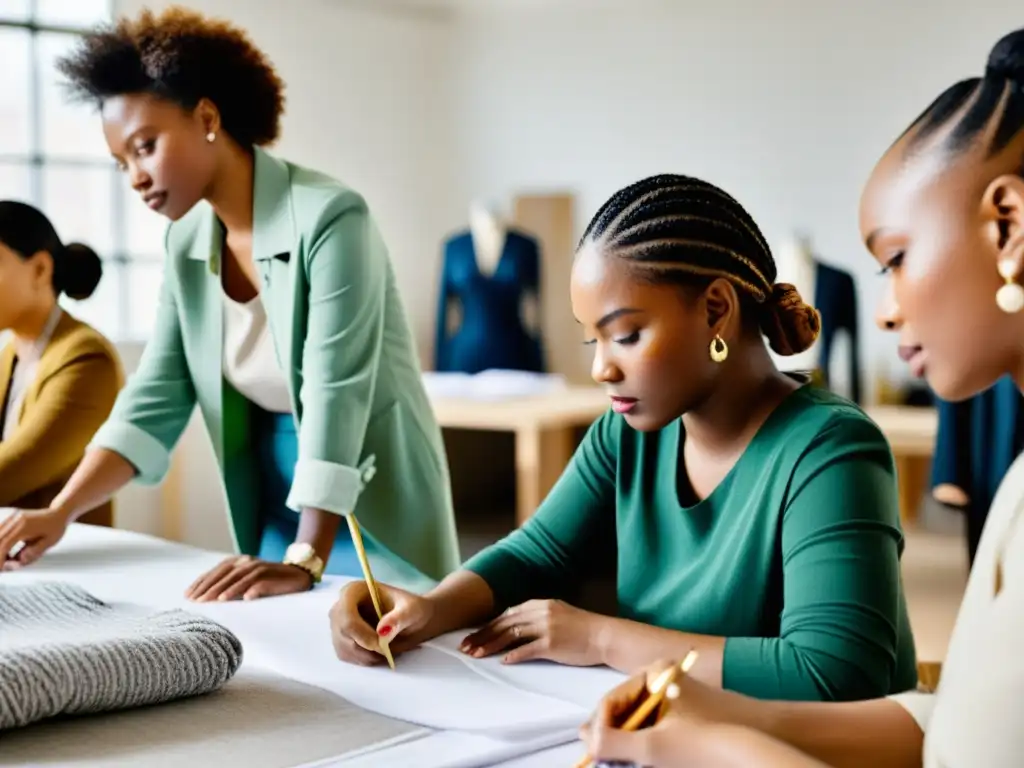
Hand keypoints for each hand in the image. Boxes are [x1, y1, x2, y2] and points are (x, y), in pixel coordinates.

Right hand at [0, 508, 68, 569]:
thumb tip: (20, 560)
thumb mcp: (50, 542)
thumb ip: (35, 551)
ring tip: (6, 559)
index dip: (1, 557)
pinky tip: (7, 552)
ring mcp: (13, 517)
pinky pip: (0, 530)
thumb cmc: (56, 528)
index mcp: (24, 526)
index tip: (2, 568)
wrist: (59, 512)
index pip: (6, 544)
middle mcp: (16, 519)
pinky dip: (1, 541)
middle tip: (2, 566)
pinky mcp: (12, 518)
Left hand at [185, 555, 312, 601]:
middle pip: (225, 574)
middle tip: (197, 602)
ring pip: (240, 578)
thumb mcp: (245, 581)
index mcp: (238, 561)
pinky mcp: (273, 576)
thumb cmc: (266, 581)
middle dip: (210, 588)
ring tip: (216, 602)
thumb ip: (228, 584)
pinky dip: (253, 590)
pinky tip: (245, 599)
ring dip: (228, 589)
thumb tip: (203, 597)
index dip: (201, 582)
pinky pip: (260, 583)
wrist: (296, 575)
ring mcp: (260, 567)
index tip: (187, 596)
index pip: (215, 571)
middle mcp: (247, 561)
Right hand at [329, 581, 434, 665]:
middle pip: (342, 632)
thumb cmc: (412, 609)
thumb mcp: (412, 610)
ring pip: (344, 647)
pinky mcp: (342, 641)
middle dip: (365, 647)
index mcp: (354, 591)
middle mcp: (341, 606)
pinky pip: (346, 656)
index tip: (380, 644)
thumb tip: (382, 631)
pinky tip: (379, 654)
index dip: (360, 632)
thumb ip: (399, 618)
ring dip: (366, 655)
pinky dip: (363, 660)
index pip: (345, 614)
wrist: (413, 620)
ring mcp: (339, 625)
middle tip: (387, 651)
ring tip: (387, 651)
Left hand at [460, 598, 605, 665]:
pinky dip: (513, 655)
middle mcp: (541, 612)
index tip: (474, 636)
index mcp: (541, 604)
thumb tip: (516, 625)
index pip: (508, 614)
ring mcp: (546, 627)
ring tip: (477, 654)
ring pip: (511, 635)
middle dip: (482, 635)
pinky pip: (527, 649)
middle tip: (465, 647)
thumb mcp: (559, 613)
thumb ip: (538, 616)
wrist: (605, 636)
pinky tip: (502, 661)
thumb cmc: (583, 628)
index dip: (488, 625)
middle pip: (504, 623)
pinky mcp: (552, 643)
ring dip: (491, 645)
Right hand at [579, 659, 762, 766]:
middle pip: (623, 708)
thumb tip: (587, 741)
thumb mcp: (654, 746)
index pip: (612, 699)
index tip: (591, 752)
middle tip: (598, 759)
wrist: (754, 753)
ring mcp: (674, 694)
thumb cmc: (706, 744)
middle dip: (610, 735)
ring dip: (624, 742)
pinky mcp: (684, 712)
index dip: (599, 727)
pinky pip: (652, 725)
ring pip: (636, 720)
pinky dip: (641, 743)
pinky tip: (636, 759)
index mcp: (656, 673)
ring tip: (614, 761)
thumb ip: (614, 742)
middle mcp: (663, 678)